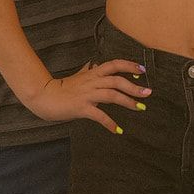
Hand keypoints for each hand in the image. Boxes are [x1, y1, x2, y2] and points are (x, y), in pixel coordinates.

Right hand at [30, 60, 150, 133]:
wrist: (45, 96)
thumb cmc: (62, 88)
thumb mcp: (78, 76)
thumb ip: (87, 70)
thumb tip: (93, 64)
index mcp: (92, 73)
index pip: (114, 65)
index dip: (128, 66)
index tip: (142, 71)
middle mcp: (92, 82)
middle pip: (117, 80)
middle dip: (134, 87)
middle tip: (148, 93)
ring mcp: (87, 94)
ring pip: (111, 95)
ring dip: (128, 101)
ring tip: (140, 108)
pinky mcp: (82, 108)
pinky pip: (99, 115)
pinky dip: (110, 123)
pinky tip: (118, 130)